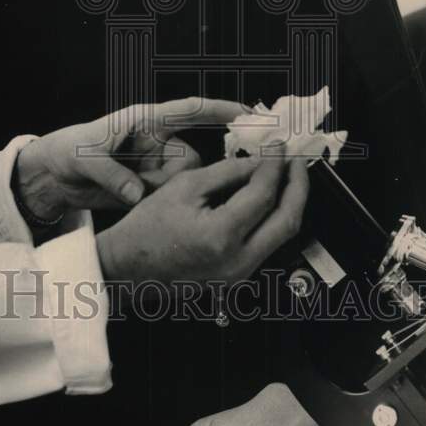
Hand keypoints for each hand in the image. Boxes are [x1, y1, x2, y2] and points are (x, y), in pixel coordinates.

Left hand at [14, 96, 246, 218]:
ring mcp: (157, 166)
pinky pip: (170, 198)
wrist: (55, 177)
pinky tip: (131, 200)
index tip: (251, 116)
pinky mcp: (152, 187)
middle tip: (141, 186)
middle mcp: (157, 142)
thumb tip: (137, 194)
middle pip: (192, 159)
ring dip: (160, 194)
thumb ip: (112, 175)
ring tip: (126, 192)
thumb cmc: (69, 151)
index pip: (191, 110)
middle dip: (173, 178)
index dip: (222, 110)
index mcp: (146, 121)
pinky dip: (157, 204)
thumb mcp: (86, 159)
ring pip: (183, 185)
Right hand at [96, 141, 307, 283]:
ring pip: (282, 235)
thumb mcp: (185, 187)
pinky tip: (268, 199)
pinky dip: (273, 219)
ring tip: (286, 176)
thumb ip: (227, 172)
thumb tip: (258, 161)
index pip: (264, 194)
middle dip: (299, 186)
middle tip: (296, 161)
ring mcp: (239, 274)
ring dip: (289, 203)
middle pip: (288, 221)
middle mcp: (236, 261)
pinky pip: (267, 245)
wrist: (127, 267)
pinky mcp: (237, 277)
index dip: (275, 165)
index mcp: (221, 236)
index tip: (278, 147)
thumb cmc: (146, 229)